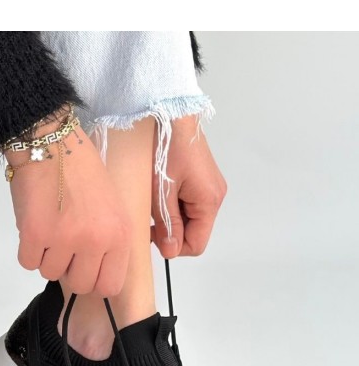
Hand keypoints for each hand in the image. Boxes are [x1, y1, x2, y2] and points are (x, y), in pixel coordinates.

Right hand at [8, 119, 132, 295]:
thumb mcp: (113, 207)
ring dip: (46, 257)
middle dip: (68, 270)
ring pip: (49, 273)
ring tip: (49, 230)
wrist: (52, 144)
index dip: (94, 280)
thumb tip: (95, 274)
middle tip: (64, 247)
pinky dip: (28, 249)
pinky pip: (27, 262)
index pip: (110, 286)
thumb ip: (109, 242)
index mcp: (119, 235)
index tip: (85, 269)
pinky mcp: (34, 235)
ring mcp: (64, 240)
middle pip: (79, 285)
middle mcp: (94, 241)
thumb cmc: (82, 171)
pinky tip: (34, 226)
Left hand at [151, 115, 226, 257]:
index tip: (155, 237)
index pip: (196, 244)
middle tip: (150, 219)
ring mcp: (210, 189)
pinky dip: (175, 206)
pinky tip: (161, 194)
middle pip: (195, 232)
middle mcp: (215, 197)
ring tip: (155, 202)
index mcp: (209, 201)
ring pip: (191, 219)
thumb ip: (168, 224)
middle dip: (172, 231)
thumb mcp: (162, 191)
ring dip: (172, 218)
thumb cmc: (167, 147)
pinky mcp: (202, 182)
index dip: (174, 247)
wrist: (172, 115)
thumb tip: (171, 250)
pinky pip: (190, 205)